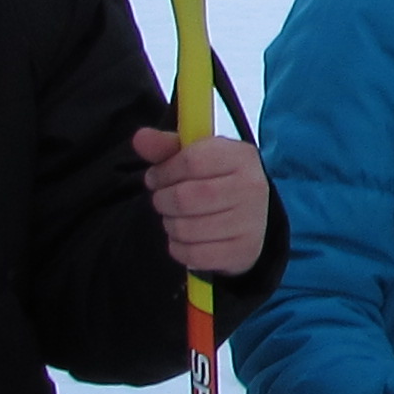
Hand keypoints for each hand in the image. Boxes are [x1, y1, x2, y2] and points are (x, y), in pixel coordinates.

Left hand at [136, 126, 270, 274]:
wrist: (254, 215)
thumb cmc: (218, 180)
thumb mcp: (196, 156)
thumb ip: (166, 146)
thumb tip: (140, 138)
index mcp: (240, 156)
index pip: (191, 161)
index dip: (163, 172)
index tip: (155, 177)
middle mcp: (251, 188)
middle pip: (184, 198)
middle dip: (163, 200)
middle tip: (163, 199)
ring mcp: (250, 222)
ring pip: (185, 229)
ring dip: (170, 224)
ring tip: (175, 217)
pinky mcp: (243, 251)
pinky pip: (193, 255)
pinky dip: (179, 247)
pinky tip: (185, 238)